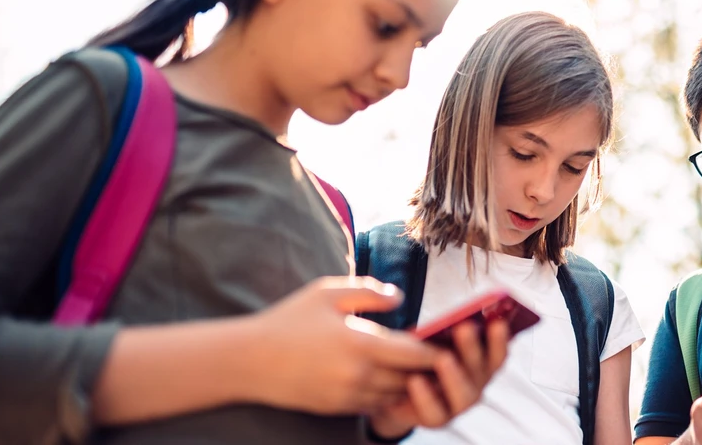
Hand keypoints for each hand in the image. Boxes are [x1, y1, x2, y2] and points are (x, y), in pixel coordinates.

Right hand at [244, 276, 439, 414]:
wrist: (248, 360)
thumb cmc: (289, 320)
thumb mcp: (327, 292)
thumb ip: (369, 292)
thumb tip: (401, 298)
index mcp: (360, 344)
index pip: (415, 353)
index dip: (437, 349)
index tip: (453, 341)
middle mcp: (358, 376)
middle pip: (411, 378)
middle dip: (428, 368)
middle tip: (446, 354)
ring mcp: (348, 396)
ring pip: (395, 394)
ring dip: (410, 383)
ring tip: (423, 367)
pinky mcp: (338, 409)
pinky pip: (375, 405)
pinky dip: (388, 394)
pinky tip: (393, 378)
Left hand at [367, 319, 510, 437]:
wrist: (400, 389)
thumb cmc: (424, 356)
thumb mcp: (435, 339)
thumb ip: (446, 330)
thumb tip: (449, 317)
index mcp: (483, 362)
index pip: (498, 352)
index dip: (500, 339)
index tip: (497, 322)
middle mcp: (477, 384)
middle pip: (482, 369)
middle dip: (473, 348)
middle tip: (464, 328)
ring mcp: (460, 404)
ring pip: (464, 394)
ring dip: (455, 375)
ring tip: (443, 358)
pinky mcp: (438, 419)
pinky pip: (435, 412)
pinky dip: (426, 396)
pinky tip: (415, 380)